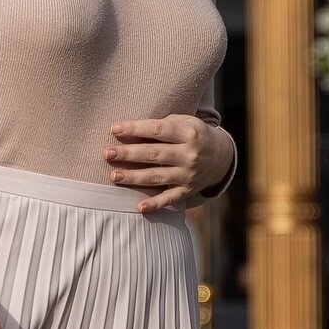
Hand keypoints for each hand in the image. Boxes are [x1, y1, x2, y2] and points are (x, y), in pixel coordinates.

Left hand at [103, 115, 231, 209]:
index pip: (158, 130)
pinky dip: (154, 204)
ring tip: (113, 176)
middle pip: (154, 154)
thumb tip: (131, 128)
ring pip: (157, 177)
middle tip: (107, 153)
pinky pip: (169, 199)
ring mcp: (188, 175)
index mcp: (189, 134)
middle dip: (128, 154)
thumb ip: (163, 124)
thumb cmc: (193, 134)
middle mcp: (189, 155)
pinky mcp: (187, 190)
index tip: (114, 129)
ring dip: (133, 177)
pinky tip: (138, 207)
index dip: (136, 129)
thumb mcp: (185, 122)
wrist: (221, 157)